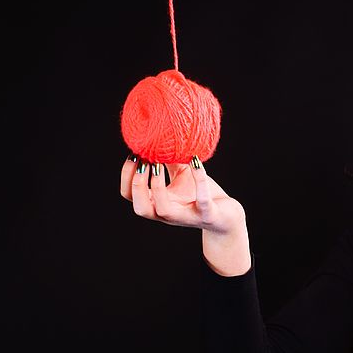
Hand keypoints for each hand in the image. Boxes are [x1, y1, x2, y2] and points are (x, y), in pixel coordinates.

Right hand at [120, 155, 244, 234]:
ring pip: (163, 210)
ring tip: (158, 164)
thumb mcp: (179, 175)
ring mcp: (187, 216)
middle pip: (140, 208)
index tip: (134, 154)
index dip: (127, 176)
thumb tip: (153, 136)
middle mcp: (168, 214)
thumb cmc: (199, 194)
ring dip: (157, 186)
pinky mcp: (207, 214)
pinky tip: (195, 160)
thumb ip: (165, 161)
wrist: (226, 215)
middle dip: (136, 184)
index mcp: (157, 203)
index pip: (130, 195)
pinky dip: (199, 179)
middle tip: (143, 162)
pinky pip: (202, 199)